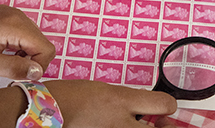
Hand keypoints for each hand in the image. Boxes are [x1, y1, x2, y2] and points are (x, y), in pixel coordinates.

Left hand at [0, 5, 54, 80]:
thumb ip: (14, 68)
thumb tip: (37, 72)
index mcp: (15, 25)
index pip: (45, 49)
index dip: (36, 66)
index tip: (16, 74)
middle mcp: (18, 16)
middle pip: (41, 44)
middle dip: (30, 61)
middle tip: (7, 70)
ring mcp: (13, 15)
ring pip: (33, 41)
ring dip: (23, 56)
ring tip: (1, 61)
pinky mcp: (7, 18)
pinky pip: (23, 36)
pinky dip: (17, 48)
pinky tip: (0, 53)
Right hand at [44, 80, 177, 127]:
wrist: (45, 114)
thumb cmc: (72, 98)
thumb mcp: (108, 91)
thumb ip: (134, 100)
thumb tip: (153, 108)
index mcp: (123, 101)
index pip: (166, 105)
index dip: (168, 107)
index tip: (164, 109)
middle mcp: (121, 123)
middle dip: (163, 126)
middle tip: (158, 123)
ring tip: (134, 126)